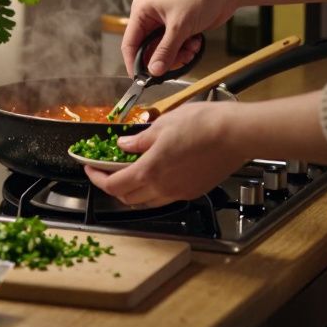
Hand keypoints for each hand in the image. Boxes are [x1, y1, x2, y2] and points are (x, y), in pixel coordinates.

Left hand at [85, 101, 244, 207]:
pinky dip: (154, 190)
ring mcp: (179, 192)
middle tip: (108, 170)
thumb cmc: (203, 125)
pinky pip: (166, 197)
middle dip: (113, 185)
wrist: (235, 134)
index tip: (90, 168)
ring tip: (131, 172)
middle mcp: (163, 188)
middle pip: (127, 197)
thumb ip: (139, 140)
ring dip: (133, 190)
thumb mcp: (162, 125)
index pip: (113, 185)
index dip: (96, 178)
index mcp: (150, 171)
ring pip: (147, 201)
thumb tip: (124, 145)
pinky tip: (157, 173)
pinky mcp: (194, 192)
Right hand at [122, 0, 238, 76]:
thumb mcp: (179, 27)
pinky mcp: (178, 30)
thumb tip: (153, 71)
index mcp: (142, 11)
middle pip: (147, 50)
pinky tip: (195, 43)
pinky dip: (185, 51)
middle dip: (162, 59)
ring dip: (177, 56)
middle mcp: (150, 18)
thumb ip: (165, 51)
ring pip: (163, 52)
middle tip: (175, 65)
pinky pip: (175, 49)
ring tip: (189, 50)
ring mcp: (164, 25)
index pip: (130, 43)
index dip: (134, 63)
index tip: (141, 79)